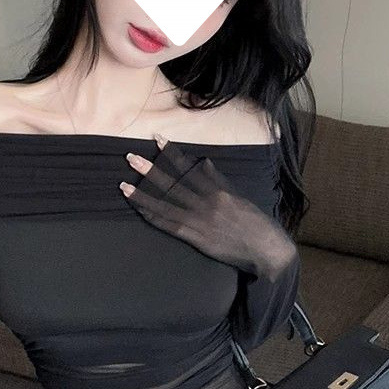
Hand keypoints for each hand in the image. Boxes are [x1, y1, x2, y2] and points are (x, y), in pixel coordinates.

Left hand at [120, 136, 289, 281]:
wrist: (265, 249)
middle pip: (172, 184)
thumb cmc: (254, 222)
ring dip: (143, 195)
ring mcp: (199, 222)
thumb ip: (219, 180)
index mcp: (218, 191)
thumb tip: (203, 162)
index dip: (172, 154)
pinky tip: (138, 210)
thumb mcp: (239, 196)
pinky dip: (152, 217)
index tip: (158, 140)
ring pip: (165, 206)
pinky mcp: (195, 238)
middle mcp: (206, 204)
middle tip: (130, 157)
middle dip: (150, 170)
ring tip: (123, 185)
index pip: (189, 168)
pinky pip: (168, 226)